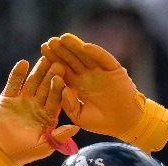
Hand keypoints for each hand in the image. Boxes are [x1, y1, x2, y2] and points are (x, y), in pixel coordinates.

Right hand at [0, 58, 79, 165]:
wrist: (1, 152)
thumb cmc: (26, 151)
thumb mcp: (45, 146)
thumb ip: (60, 136)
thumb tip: (77, 127)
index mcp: (48, 114)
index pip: (56, 99)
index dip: (60, 89)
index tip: (66, 78)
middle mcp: (37, 104)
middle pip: (45, 87)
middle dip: (51, 76)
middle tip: (59, 62)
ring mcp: (23, 100)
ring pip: (31, 82)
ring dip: (38, 71)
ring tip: (44, 58)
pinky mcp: (8, 98)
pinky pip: (13, 83)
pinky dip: (17, 74)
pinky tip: (23, 63)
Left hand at [40, 33, 167, 151]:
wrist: (124, 124)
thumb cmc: (101, 123)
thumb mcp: (79, 117)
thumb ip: (69, 105)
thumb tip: (62, 90)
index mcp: (78, 85)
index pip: (63, 69)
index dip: (54, 60)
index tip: (43, 50)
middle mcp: (88, 75)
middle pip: (72, 60)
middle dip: (61, 50)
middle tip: (50, 41)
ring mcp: (101, 71)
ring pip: (86, 56)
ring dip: (76, 47)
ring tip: (64, 38)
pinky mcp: (114, 71)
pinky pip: (104, 59)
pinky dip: (96, 53)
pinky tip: (85, 46)